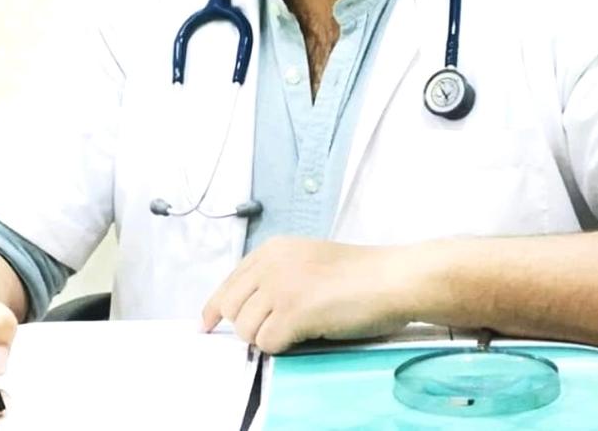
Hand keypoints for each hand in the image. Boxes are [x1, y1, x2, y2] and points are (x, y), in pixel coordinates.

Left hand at [202, 237, 414, 353]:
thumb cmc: (359, 273)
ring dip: (268, 338)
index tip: (207, 323)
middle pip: (232, 308)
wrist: (390, 278)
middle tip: (274, 332)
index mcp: (274, 248)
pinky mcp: (293, 311)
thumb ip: (278, 274)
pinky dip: (283, 347)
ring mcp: (280, 286)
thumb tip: (250, 307)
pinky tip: (305, 335)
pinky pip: (268, 344)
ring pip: (247, 330)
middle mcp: (271, 263)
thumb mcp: (308, 260)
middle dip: (247, 327)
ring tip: (299, 329)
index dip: (216, 306)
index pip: (230, 281)